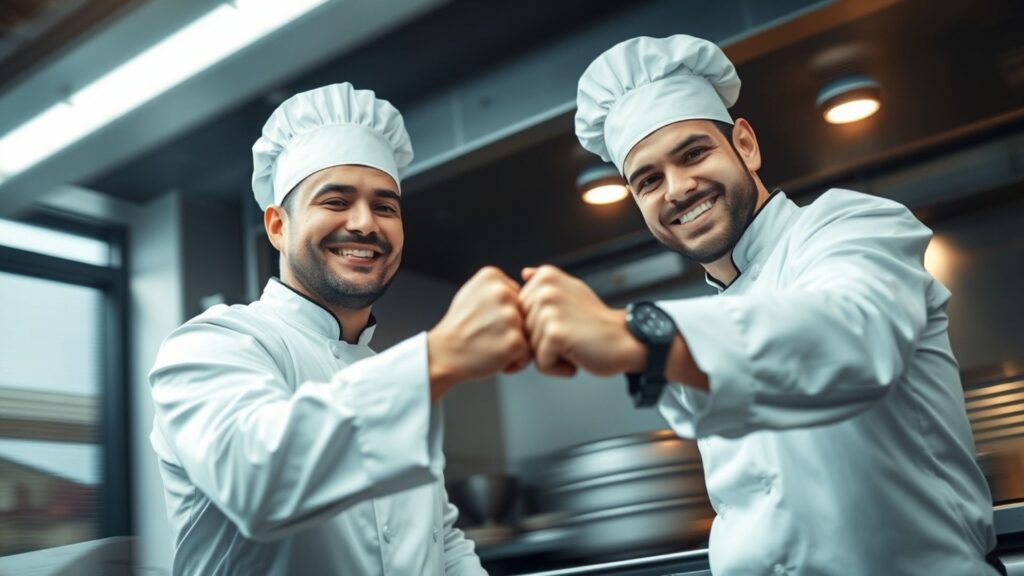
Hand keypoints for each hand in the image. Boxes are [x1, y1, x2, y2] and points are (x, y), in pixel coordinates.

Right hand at [427, 267, 530, 398]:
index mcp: (492, 276)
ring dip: (514, 345)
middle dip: (512, 329)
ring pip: (528, 334)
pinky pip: (527, 354)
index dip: (505, 313)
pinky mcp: (514, 341)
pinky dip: (515, 361)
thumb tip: (524, 284)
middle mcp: (502, 292)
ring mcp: (509, 317)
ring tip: (490, 346)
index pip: (518, 297)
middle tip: (486, 335)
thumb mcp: (472, 292)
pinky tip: (494, 358)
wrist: (442, 354)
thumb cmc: (459, 327)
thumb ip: (496, 287)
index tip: (484, 320)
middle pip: (526, 314)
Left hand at [519, 265, 645, 377]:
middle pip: (522, 332)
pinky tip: (577, 355)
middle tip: (572, 334)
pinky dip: (558, 368)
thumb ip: (545, 284)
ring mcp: (549, 311)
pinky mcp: (554, 334)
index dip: (540, 328)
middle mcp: (545, 290)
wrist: (626, 340)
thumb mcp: (572, 292)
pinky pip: (541, 363)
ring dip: (552, 356)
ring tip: (575, 343)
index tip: (565, 323)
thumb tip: (524, 273)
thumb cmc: (596, 322)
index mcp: (545, 278)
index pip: (519, 316)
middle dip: (543, 343)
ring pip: (530, 350)